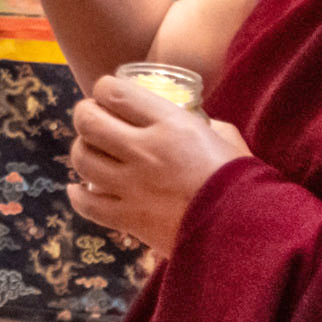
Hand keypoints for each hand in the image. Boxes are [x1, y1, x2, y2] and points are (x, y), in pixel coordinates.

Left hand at [66, 78, 248, 258]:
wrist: (244, 233)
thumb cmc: (243, 182)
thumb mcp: (226, 138)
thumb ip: (204, 125)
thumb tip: (195, 122)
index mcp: (171, 124)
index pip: (116, 93)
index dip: (104, 88)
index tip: (107, 93)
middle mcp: (144, 150)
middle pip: (89, 122)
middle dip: (84, 115)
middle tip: (90, 118)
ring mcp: (132, 186)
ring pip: (82, 159)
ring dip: (81, 151)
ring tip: (90, 151)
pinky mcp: (128, 218)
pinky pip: (87, 204)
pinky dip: (78, 195)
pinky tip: (80, 189)